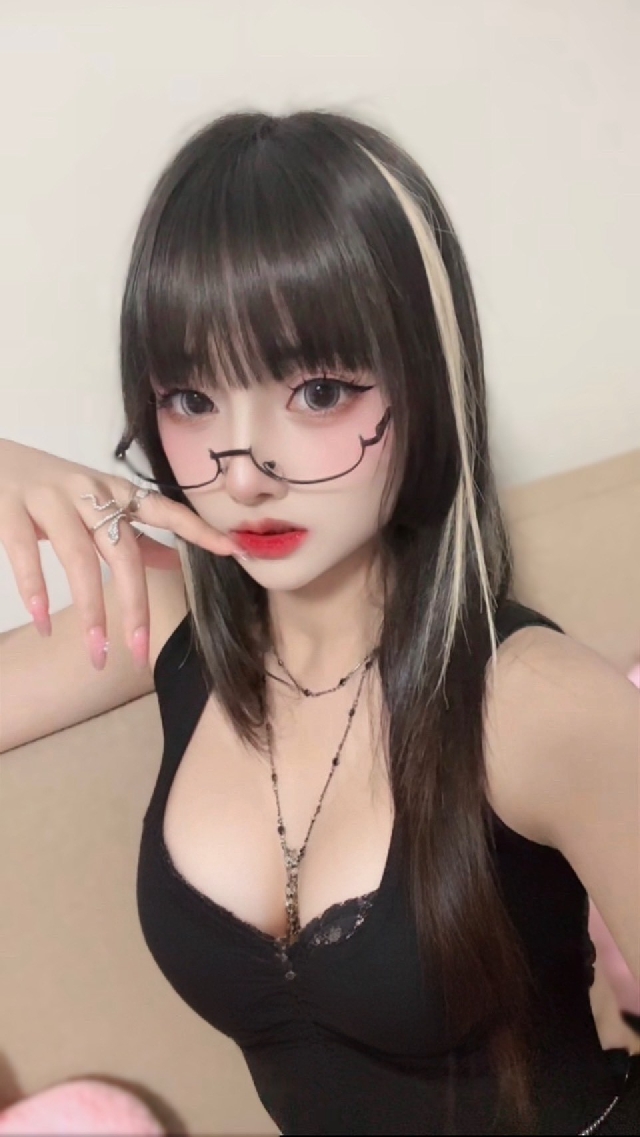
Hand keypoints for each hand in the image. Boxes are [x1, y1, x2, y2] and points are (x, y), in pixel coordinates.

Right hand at [0, 438, 238, 669]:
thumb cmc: (47, 491)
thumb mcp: (94, 508)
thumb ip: (134, 535)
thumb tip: (177, 560)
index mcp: (114, 491)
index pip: (164, 511)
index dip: (197, 530)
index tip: (231, 551)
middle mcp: (88, 490)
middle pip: (122, 551)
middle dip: (134, 605)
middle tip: (140, 650)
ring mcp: (48, 496)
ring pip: (78, 557)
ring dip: (90, 610)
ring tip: (96, 650)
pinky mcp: (9, 506)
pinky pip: (24, 552)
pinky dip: (35, 590)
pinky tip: (44, 622)